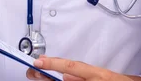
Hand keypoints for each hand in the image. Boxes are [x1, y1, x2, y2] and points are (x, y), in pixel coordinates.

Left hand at [26, 55, 140, 80]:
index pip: (73, 68)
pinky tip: (57, 80)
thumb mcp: (109, 77)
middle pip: (66, 79)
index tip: (39, 61)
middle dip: (46, 76)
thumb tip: (67, 76)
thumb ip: (89, 76)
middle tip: (32, 71)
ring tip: (37, 76)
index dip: (54, 64)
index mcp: (100, 76)